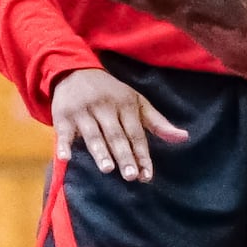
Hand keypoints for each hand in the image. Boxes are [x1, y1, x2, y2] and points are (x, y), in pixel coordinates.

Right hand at [49, 68, 181, 183]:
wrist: (75, 70)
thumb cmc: (111, 92)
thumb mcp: (136, 102)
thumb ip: (157, 122)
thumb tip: (184, 137)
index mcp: (125, 104)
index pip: (136, 133)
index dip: (141, 155)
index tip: (146, 176)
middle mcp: (105, 107)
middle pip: (116, 135)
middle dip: (123, 155)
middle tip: (130, 176)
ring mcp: (83, 111)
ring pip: (93, 134)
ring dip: (99, 151)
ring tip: (107, 169)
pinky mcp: (62, 114)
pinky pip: (63, 131)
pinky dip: (63, 144)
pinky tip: (65, 158)